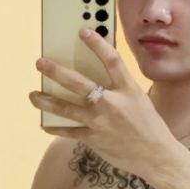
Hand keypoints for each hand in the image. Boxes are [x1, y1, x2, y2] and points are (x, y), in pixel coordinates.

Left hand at [29, 28, 177, 181]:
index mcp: (128, 90)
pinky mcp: (93, 139)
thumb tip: (94, 79)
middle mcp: (111, 103)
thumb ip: (119, 88)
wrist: (157, 156)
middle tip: (40, 63)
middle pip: (77, 83)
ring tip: (33, 95)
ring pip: (65, 108)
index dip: (97, 44)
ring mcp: (100, 122)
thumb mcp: (139, 100)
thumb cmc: (149, 126)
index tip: (83, 31)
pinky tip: (44, 123)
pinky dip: (54, 127)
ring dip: (46, 101)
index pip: (111, 60)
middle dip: (56, 71)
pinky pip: (68, 131)